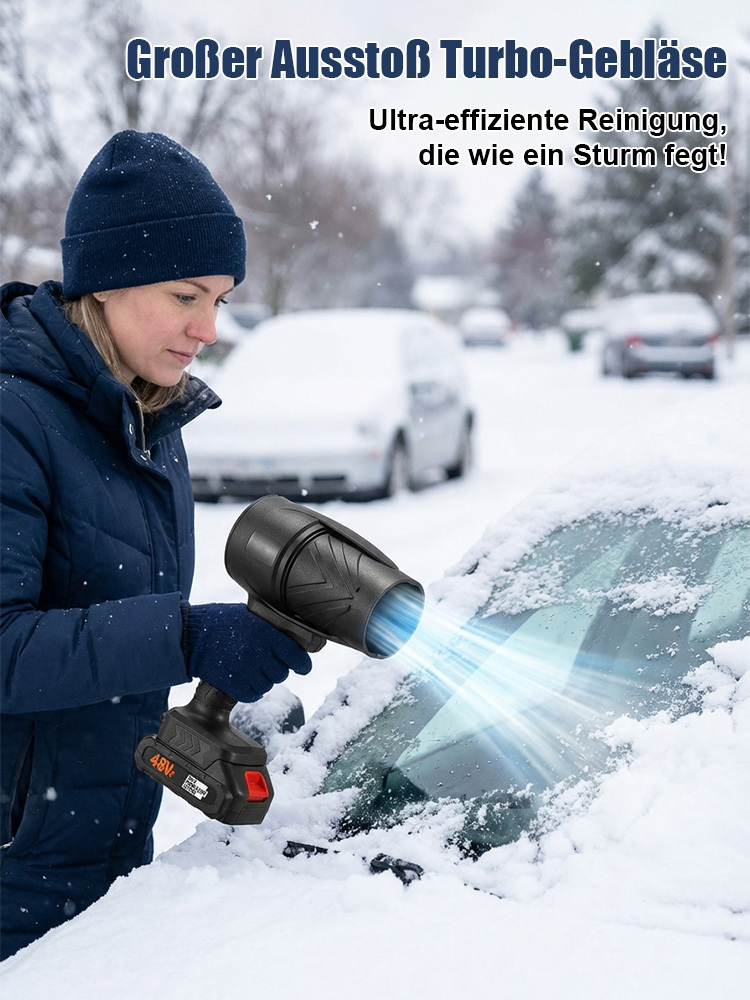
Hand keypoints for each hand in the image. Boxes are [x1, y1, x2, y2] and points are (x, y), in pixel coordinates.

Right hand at [181, 602, 311, 702]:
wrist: (192, 635)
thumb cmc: (220, 621)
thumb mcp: (249, 617)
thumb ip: (268, 630)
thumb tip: (286, 639)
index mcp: (267, 635)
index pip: (296, 655)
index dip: (302, 664)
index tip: (303, 667)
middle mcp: (260, 654)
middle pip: (281, 673)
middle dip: (277, 670)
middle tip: (266, 663)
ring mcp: (247, 671)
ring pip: (267, 685)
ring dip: (262, 680)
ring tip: (251, 669)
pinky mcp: (234, 685)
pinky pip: (252, 695)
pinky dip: (251, 691)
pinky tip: (244, 681)